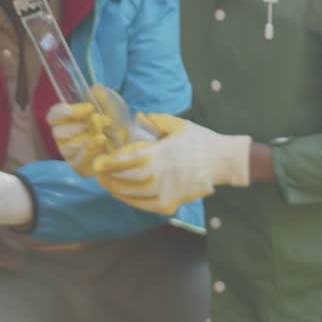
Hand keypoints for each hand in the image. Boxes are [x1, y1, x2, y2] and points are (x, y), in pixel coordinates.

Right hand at [46, 85, 124, 176]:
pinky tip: (101, 140)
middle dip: (81, 125)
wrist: (130, 149)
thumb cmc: (116, 128)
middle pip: (58, 131)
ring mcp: (70, 154)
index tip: (89, 108)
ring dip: (88, 136)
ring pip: (67, 146)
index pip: (54, 116)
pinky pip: (77, 160)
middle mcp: (64, 138)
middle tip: (102, 120)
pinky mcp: (78, 167)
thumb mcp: (113, 111)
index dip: (66, 111)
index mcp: (67, 121)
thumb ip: (105, 99)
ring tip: (105, 133)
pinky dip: (89, 148)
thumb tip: (95, 88)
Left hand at [94, 114, 250, 214]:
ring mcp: (166, 192)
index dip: (110, 163)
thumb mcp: (178, 125)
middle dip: (109, 176)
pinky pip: (146, 205)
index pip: (128, 160)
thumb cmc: (200, 140)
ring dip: (117, 190)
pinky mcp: (171, 202)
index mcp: (160, 154)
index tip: (98, 163)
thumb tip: (139, 116)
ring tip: (108, 184)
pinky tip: (125, 196)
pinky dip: (132, 201)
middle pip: (126, 179)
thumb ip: (156, 121)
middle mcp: (160, 175)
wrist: (223, 161)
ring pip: (133, 194)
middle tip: (99, 173)